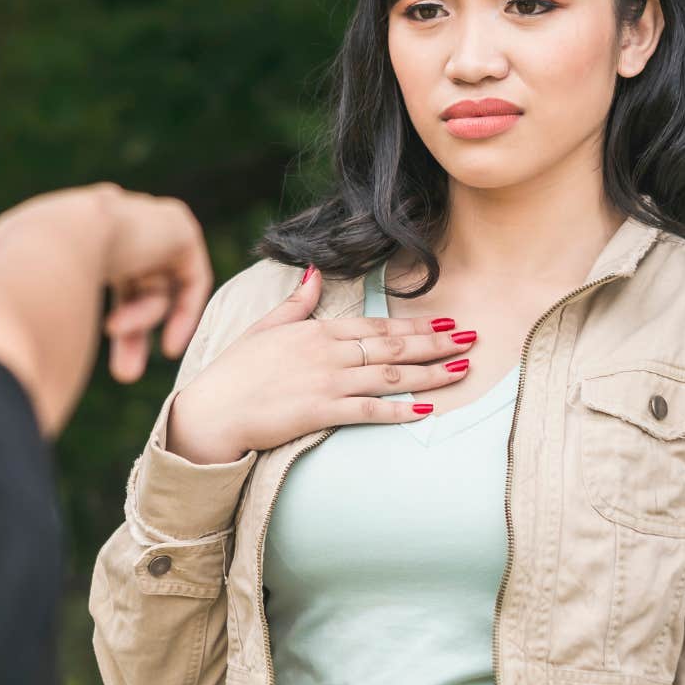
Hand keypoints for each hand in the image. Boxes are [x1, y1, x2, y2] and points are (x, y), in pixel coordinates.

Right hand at [0, 182, 212, 384]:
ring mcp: (140, 214)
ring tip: (124, 367)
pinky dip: (182, 313)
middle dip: (126, 329)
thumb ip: (17, 289)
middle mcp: (102, 212)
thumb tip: (9, 322)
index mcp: (64, 218)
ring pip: (151, 285)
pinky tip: (168, 347)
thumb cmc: (16, 277)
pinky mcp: (177, 225)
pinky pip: (190, 277)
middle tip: (124, 374)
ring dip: (138, 328)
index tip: (80, 344)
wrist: (49, 250)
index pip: (90, 265)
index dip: (87, 308)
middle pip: (127, 278)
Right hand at [165, 267, 475, 464]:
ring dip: (430, 373)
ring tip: (461, 370)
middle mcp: (328, 352)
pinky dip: (399, 410)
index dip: (416, 326)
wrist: (213, 410)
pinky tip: (426, 411)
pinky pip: (369, 410)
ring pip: (390, 376)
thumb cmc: (236, 370)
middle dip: (435, 344)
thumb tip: (314, 273)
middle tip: (471, 340)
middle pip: (393, 347)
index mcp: (317, 330)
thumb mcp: (266, 327)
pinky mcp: (321, 412)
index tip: (446, 323)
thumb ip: (296, 302)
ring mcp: (326, 382)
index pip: (378, 326)